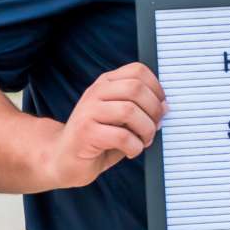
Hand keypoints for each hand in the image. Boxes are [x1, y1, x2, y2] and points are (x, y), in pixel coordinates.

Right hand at [41, 62, 165, 189]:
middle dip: (154, 110)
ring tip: (143, 141)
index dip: (156, 88)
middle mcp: (95, 93)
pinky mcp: (85, 133)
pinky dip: (134, 147)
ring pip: (129, 110)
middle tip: (153, 128)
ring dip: (145, 130)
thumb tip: (165, 107)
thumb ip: (141, 110)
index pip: (137, 70)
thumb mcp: (121, 120)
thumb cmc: (98, 140)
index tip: (161, 107)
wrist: (63, 159)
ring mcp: (88, 111)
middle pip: (136, 88)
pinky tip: (130, 151)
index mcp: (105, 84)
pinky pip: (121, 136)